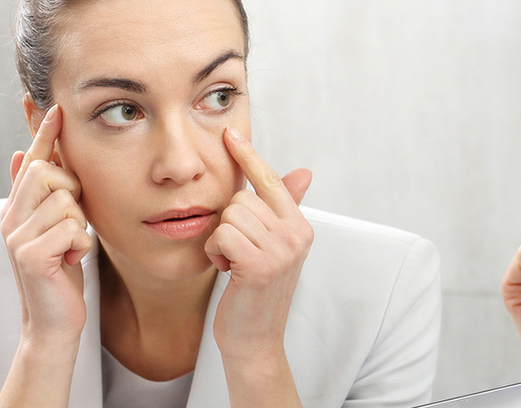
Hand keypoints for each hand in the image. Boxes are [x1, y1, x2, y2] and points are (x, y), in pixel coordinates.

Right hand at [0, 105, 90, 345]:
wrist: (54, 321)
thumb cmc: (61, 273)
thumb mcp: (55, 228)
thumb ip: (44, 196)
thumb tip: (22, 153)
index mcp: (17, 208)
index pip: (31, 160)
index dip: (44, 133)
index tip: (54, 106)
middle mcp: (10, 217)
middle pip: (46, 171)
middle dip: (72, 191)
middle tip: (74, 222)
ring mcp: (16, 237)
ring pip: (65, 201)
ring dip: (80, 225)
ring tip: (71, 248)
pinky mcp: (30, 256)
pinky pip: (71, 228)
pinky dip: (82, 245)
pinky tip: (72, 262)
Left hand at [205, 128, 312, 358]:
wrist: (254, 340)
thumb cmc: (256, 293)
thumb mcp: (272, 247)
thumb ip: (284, 209)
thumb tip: (304, 172)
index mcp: (300, 227)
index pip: (271, 181)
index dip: (248, 157)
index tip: (229, 132)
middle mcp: (296, 235)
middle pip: (242, 199)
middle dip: (229, 224)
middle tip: (238, 254)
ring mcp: (281, 250)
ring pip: (229, 216)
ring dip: (221, 242)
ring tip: (234, 264)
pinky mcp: (259, 265)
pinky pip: (222, 235)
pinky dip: (216, 254)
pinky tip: (228, 273)